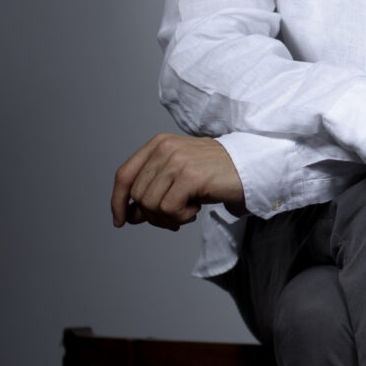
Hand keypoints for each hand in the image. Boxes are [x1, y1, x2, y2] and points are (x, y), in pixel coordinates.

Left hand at [111, 133, 245, 231]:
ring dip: (168, 218)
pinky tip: (195, 210)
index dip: (118, 201)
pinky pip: (169, 209)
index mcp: (158, 144)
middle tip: (174, 218)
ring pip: (151, 204)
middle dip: (151, 216)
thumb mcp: (177, 176)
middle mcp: (164, 148)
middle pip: (137, 195)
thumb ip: (153, 188)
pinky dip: (181, 217)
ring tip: (187, 212)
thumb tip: (129, 215)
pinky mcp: (190, 176)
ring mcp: (177, 161)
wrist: (248, 167)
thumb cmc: (214, 174)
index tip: (120, 220)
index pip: (124, 175)